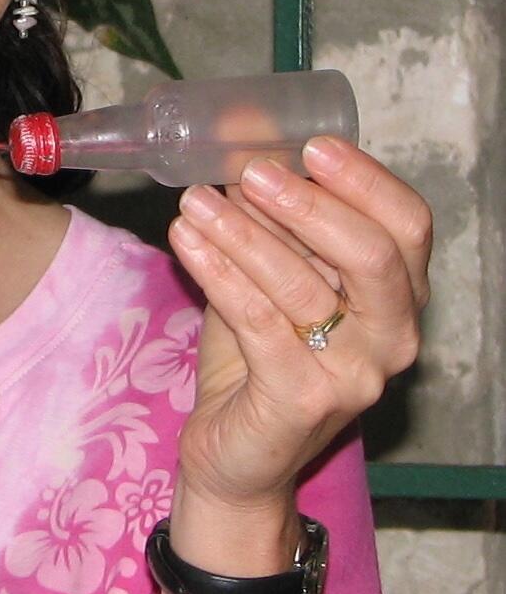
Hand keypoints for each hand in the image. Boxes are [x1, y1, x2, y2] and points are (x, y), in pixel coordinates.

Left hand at [166, 136, 431, 510]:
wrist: (237, 452)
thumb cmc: (258, 354)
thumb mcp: (267, 273)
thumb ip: (268, 217)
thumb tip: (242, 140)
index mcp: (399, 296)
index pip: (408, 226)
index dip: (364, 179)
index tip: (312, 143)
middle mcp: (392, 338)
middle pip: (373, 254)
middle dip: (309, 204)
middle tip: (251, 171)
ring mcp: (354, 376)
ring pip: (302, 286)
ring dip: (241, 233)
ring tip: (194, 199)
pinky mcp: (301, 401)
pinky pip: (257, 321)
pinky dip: (217, 271)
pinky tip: (184, 239)